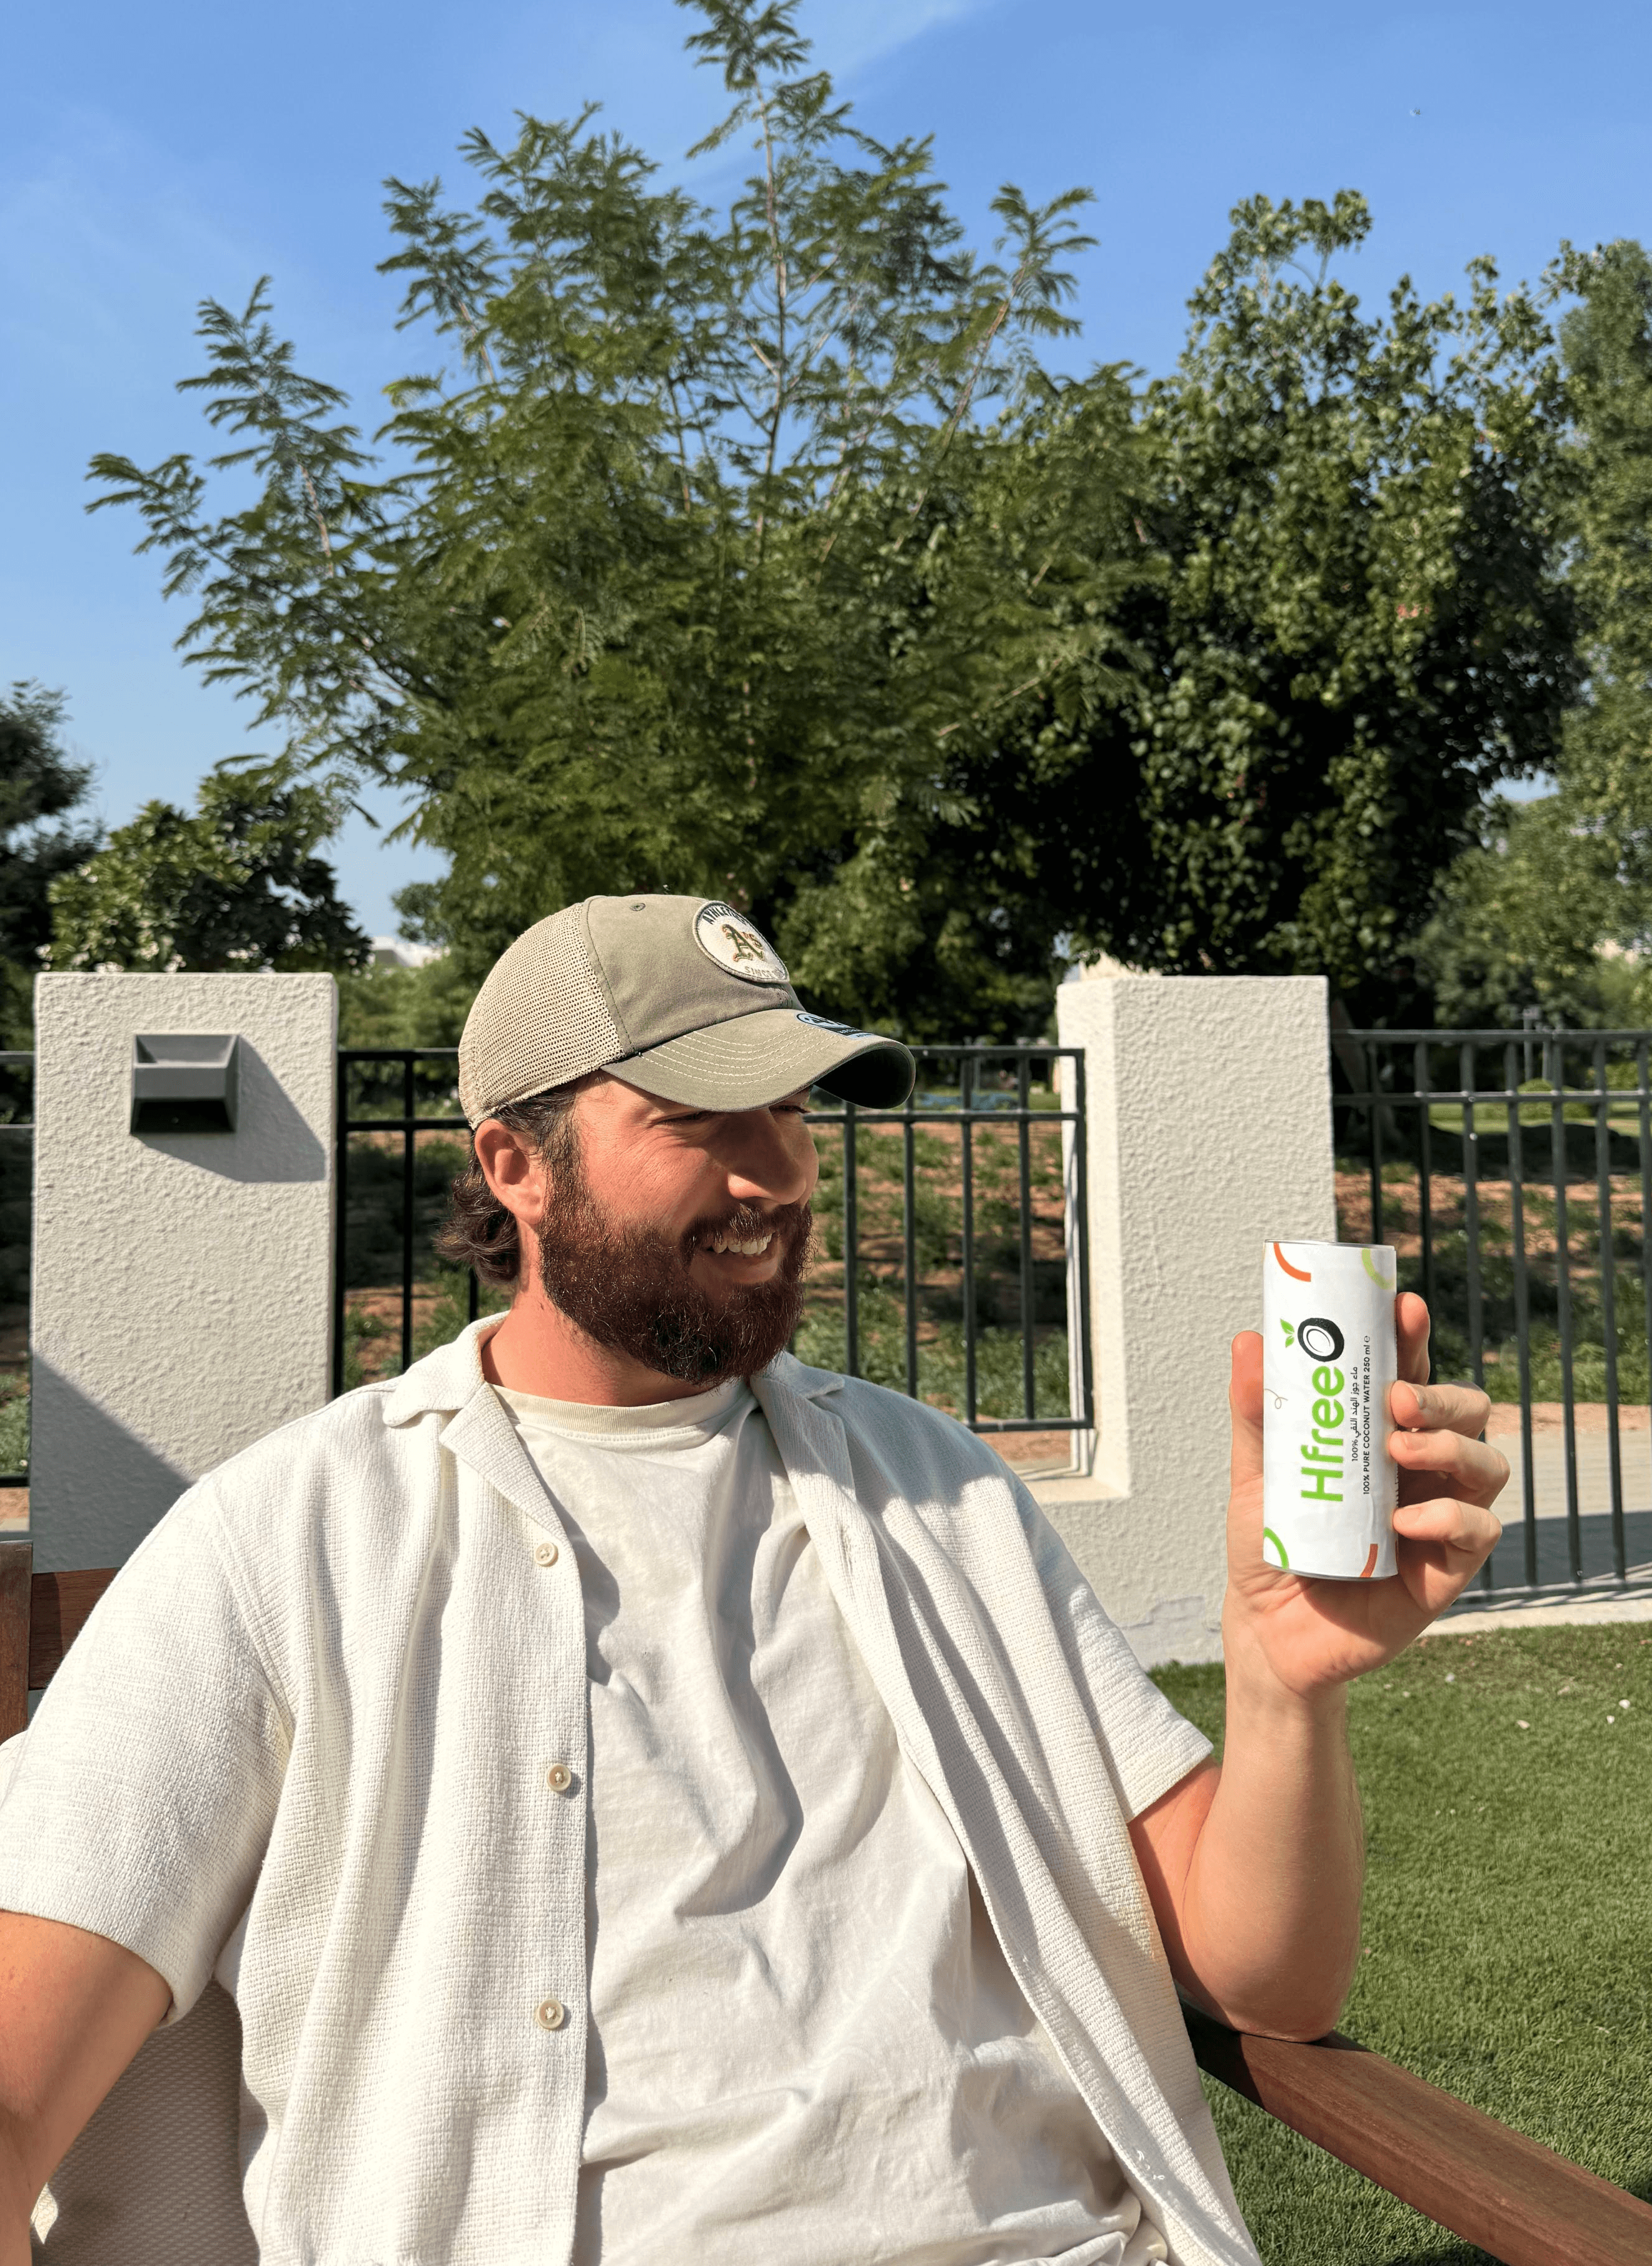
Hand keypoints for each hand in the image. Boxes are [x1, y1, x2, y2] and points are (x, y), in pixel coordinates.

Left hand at [1222, 1293, 1505, 1696]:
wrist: (1268, 1631)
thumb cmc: (1271, 1544)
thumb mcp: (1255, 1475)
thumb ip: (1256, 1413)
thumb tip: (1250, 1341)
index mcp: (1382, 1436)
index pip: (1412, 1374)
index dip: (1415, 1338)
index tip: (1402, 1308)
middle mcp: (1423, 1470)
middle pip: (1467, 1411)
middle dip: (1442, 1396)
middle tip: (1398, 1400)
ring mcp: (1441, 1518)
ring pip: (1488, 1464)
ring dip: (1451, 1448)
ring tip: (1401, 1452)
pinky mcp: (1447, 1571)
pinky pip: (1479, 1533)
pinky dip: (1449, 1519)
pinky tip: (1406, 1521)